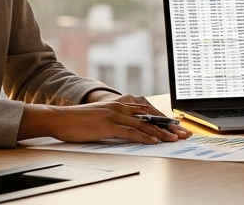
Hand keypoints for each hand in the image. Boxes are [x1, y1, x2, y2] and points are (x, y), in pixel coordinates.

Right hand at [19, 97, 190, 142]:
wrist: (60, 118)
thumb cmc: (78, 120)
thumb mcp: (101, 118)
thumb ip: (117, 121)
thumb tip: (130, 130)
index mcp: (119, 103)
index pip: (147, 110)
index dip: (163, 118)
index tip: (176, 126)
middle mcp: (120, 106)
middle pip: (150, 116)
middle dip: (169, 126)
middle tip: (183, 133)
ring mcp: (114, 114)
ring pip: (144, 124)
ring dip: (161, 132)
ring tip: (174, 139)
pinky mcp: (108, 125)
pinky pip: (130, 131)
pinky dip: (144, 137)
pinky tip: (154, 141)